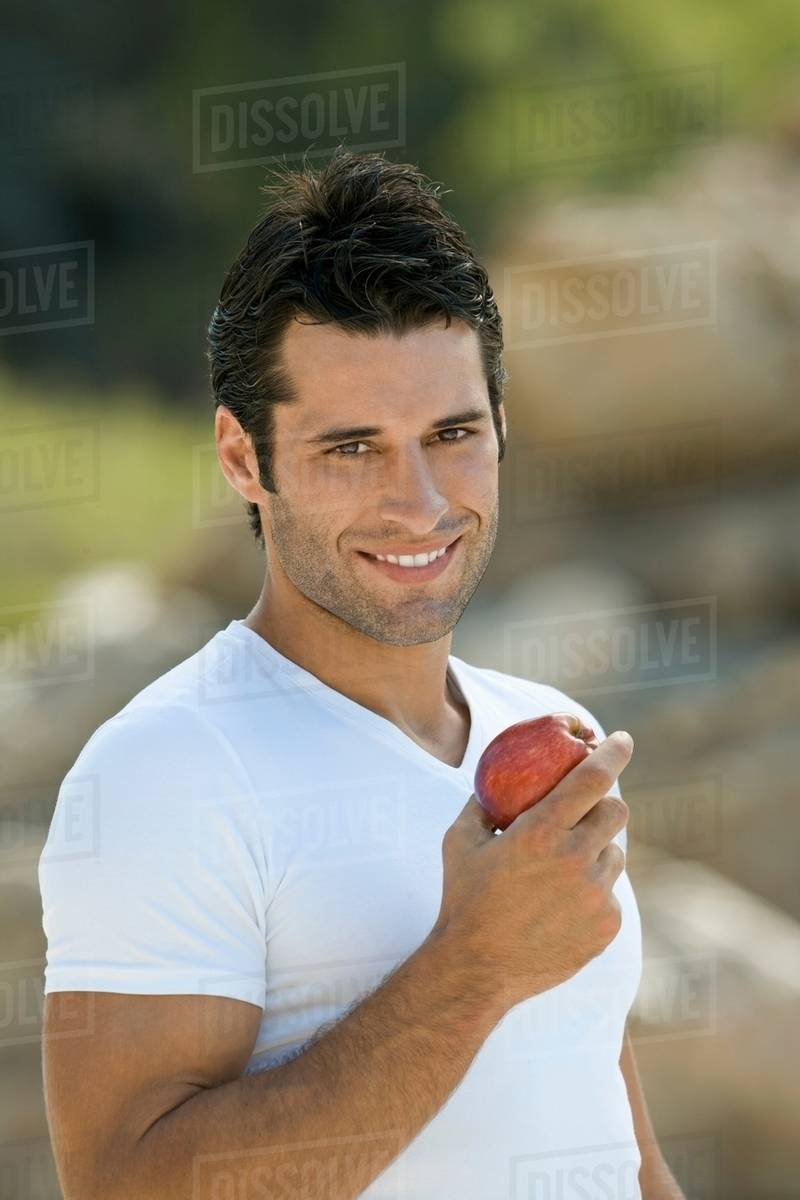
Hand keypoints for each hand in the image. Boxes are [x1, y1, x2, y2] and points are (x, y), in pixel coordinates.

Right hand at [432, 730, 633, 1010]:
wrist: (477, 970)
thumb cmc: (463, 898)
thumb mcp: (459, 841)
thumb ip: (481, 804)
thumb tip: (495, 779)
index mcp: (541, 832)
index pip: (592, 778)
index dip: (612, 752)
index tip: (622, 739)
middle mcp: (576, 859)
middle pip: (617, 812)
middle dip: (605, 804)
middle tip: (586, 812)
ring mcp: (596, 895)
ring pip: (615, 854)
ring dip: (596, 851)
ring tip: (561, 870)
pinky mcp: (607, 926)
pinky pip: (610, 894)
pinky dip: (592, 892)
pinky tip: (561, 907)